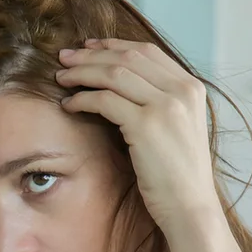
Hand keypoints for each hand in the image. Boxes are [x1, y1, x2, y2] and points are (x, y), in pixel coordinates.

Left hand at [55, 38, 222, 229]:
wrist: (190, 206)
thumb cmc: (177, 173)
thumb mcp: (177, 127)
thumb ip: (159, 101)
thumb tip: (122, 83)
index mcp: (191, 87)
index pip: (147, 51)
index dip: (114, 45)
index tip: (90, 46)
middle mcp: (181, 91)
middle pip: (127, 58)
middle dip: (91, 54)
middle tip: (64, 57)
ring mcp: (166, 106)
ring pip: (113, 74)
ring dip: (82, 73)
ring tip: (61, 77)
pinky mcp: (146, 125)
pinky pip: (104, 101)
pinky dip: (82, 99)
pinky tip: (69, 104)